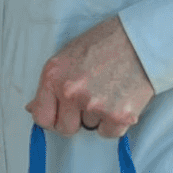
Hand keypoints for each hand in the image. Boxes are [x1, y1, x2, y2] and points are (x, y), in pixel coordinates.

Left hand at [27, 17, 153, 138]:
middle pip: (65, 129)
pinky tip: (120, 98)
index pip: (41, 117)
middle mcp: (70, 92)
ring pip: (90, 127)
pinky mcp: (118, 115)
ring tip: (109, 89)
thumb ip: (51, 84)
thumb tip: (31, 108)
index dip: (52, 118)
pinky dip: (115, 122)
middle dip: (76, 121)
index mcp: (54, 76)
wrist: (141, 39)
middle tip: (90, 101)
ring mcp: (94, 105)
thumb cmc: (103, 44)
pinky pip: (110, 132)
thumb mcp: (68, 56)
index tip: (61, 115)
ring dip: (98, 116)